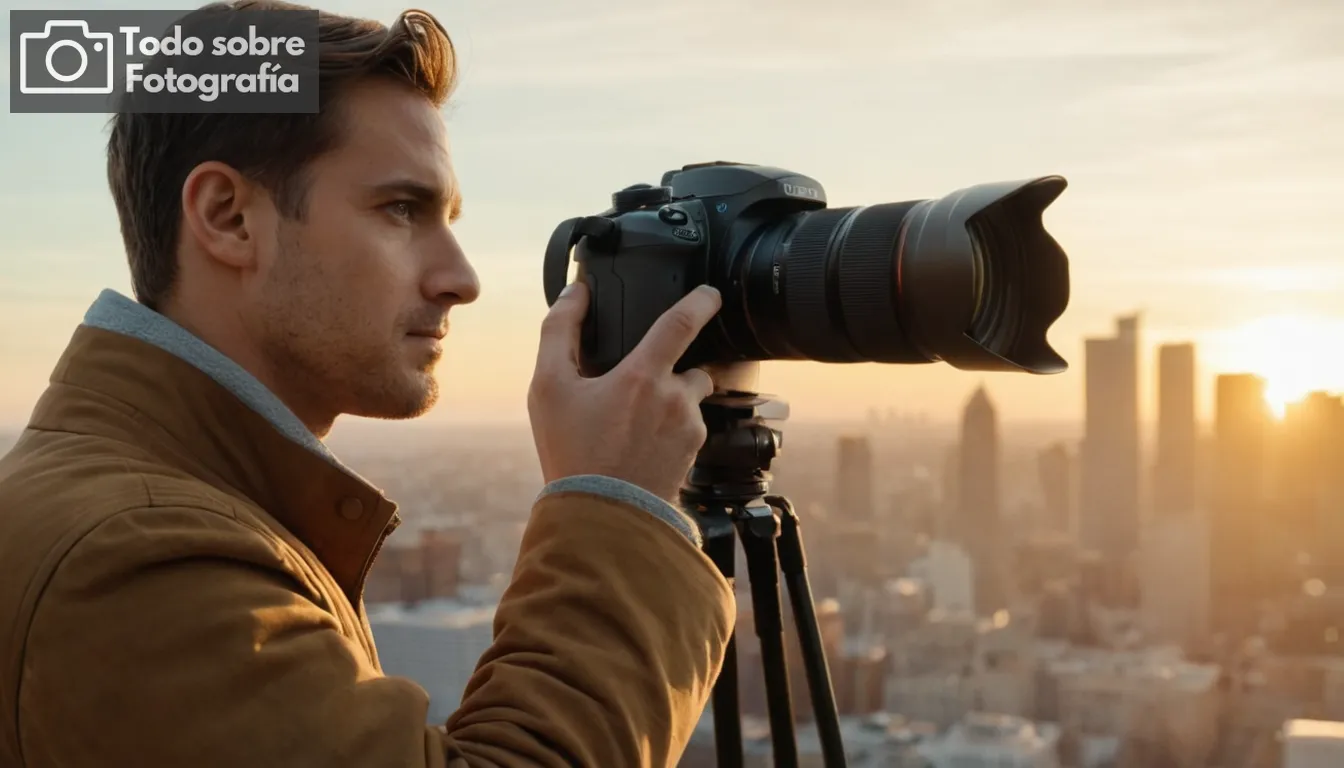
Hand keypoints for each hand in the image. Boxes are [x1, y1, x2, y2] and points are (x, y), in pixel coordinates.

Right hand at [528, 282, 721, 501]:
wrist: (599, 518)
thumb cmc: (572, 454)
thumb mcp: (548, 388)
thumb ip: (559, 331)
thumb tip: (575, 293)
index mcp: (644, 376)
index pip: (681, 322)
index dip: (700, 301)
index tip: (711, 293)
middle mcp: (675, 400)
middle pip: (690, 368)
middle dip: (671, 373)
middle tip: (638, 392)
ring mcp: (689, 431)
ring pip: (689, 403)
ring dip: (670, 406)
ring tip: (633, 427)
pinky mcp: (692, 457)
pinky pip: (688, 433)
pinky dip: (670, 434)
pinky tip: (642, 448)